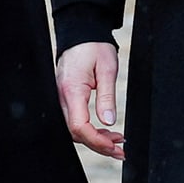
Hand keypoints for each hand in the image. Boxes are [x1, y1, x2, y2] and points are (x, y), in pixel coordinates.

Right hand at [57, 41, 124, 159]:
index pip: (79, 127)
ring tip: (118, 141)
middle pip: (76, 133)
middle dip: (99, 145)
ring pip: (76, 129)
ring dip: (96, 139)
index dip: (97, 141)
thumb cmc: (94, 46)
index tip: (115, 146)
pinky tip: (105, 131)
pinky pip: (75, 120)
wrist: (81, 32)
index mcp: (72, 90)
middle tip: (121, 150)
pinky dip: (90, 129)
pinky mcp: (66, 98)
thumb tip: (109, 122)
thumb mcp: (107, 69)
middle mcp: (63, 97)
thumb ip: (107, 97)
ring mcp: (62, 98)